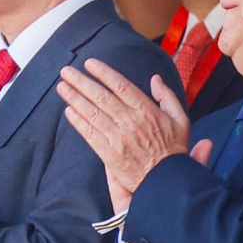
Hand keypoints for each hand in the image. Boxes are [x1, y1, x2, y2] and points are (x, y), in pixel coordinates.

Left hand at [55, 60, 190, 194]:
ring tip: (61, 87)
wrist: (166, 179)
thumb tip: (155, 79)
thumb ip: (167, 96)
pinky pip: (90, 134)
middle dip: (81, 82)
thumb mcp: (180, 119)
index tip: (89, 63)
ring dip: (74, 98)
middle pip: (101, 96)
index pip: (121, 86)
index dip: (103, 73)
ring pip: (92, 113)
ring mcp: (118, 137)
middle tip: (66, 71)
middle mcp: (130, 121)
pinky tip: (68, 111)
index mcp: (147, 110)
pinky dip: (78, 122)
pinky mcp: (109, 153)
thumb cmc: (174, 149)